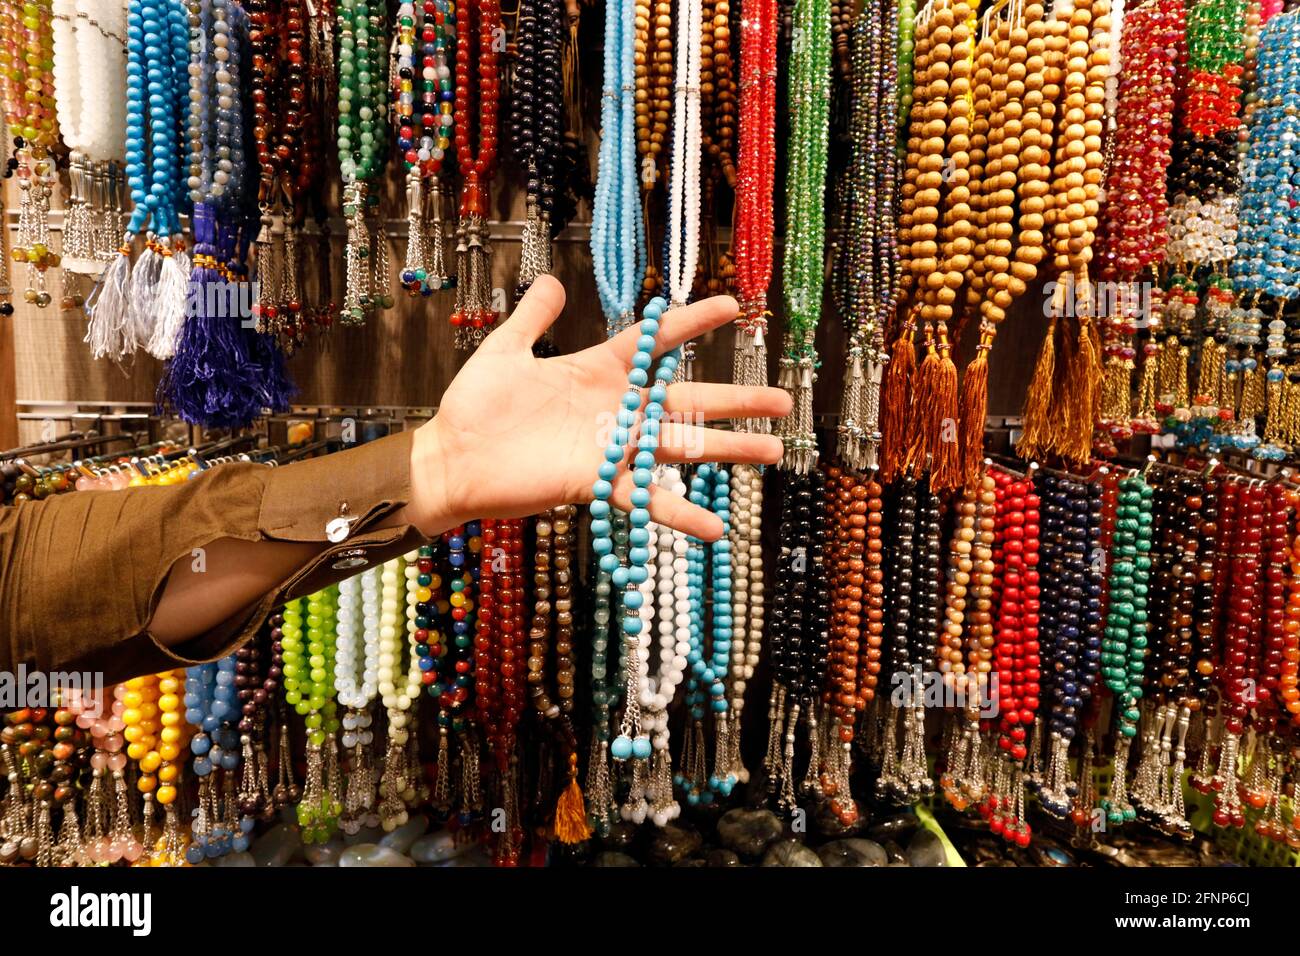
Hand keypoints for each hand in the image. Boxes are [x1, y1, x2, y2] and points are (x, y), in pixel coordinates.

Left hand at [407, 275, 789, 540]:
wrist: (452, 460)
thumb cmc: (475, 407)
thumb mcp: (504, 351)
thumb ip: (532, 318)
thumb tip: (550, 278)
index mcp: (597, 371)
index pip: (655, 341)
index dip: (692, 324)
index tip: (733, 306)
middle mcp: (615, 410)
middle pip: (688, 401)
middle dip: (736, 400)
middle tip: (782, 399)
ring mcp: (611, 448)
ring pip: (681, 448)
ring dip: (727, 451)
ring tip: (773, 452)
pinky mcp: (596, 483)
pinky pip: (645, 500)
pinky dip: (679, 515)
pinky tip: (715, 529)